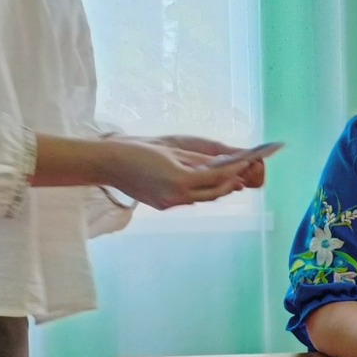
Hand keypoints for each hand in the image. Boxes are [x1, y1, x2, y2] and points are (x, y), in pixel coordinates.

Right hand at [103, 138, 253, 209]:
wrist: (110, 164)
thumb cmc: (139, 150)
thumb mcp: (172, 151)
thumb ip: (198, 159)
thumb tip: (221, 162)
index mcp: (180, 180)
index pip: (216, 177)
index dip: (233, 170)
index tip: (246, 161)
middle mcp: (176, 197)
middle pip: (214, 193)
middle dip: (230, 183)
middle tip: (242, 172)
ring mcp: (169, 204)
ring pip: (202, 198)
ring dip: (216, 189)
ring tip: (229, 178)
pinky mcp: (162, 205)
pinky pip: (188, 199)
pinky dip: (200, 191)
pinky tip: (205, 182)